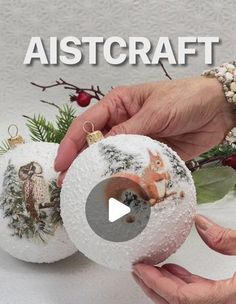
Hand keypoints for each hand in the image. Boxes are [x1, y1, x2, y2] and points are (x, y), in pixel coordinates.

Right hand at [54, 76, 234, 185]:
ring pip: (112, 161)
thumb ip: (128, 131)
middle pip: (94, 146)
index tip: (61, 165)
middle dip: (81, 164)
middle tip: (69, 185)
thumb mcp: (155, 111)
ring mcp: (136, 141)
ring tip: (89, 193)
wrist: (219, 110)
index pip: (86, 125)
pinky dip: (125, 181)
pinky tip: (117, 192)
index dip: (70, 144)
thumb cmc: (187, 97)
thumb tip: (101, 148)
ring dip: (102, 175)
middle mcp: (123, 124)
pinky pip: (133, 170)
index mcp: (118, 105)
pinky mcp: (149, 156)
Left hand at [133, 215, 235, 303]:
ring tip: (152, 270)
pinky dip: (185, 289)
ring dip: (168, 291)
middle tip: (138, 272)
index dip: (156, 283)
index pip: (181, 298)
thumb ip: (226, 239)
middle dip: (154, 291)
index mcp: (231, 300)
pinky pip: (202, 303)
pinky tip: (175, 273)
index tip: (140, 269)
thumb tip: (200, 224)